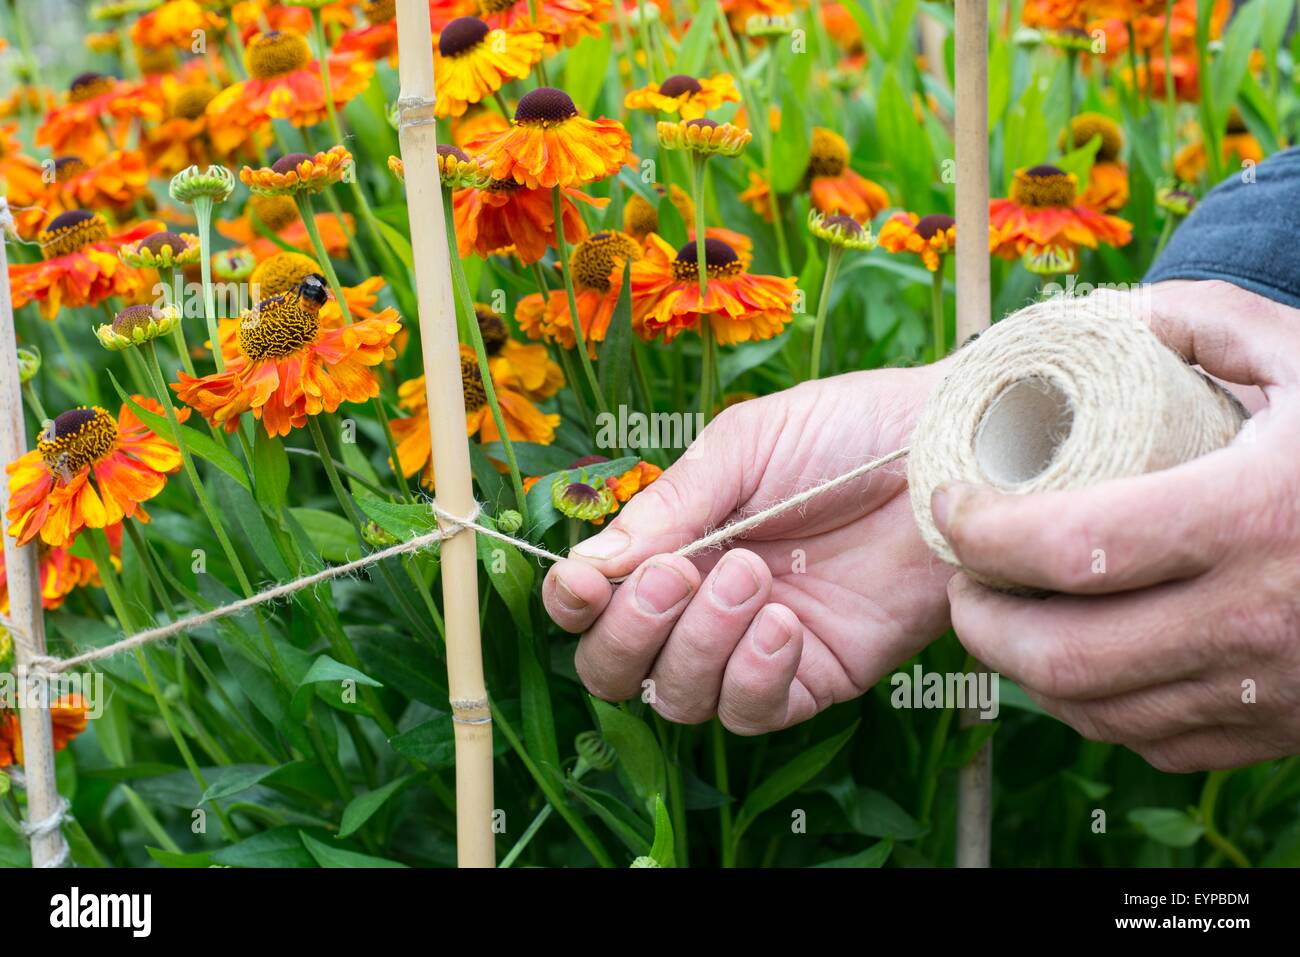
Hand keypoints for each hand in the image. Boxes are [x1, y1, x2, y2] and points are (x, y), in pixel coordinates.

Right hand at [542, 365, 952, 733]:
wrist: (948, 451)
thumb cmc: (846, 431)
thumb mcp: (741, 449)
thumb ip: (667, 509)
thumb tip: (584, 567)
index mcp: (676, 544)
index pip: (595, 604)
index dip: (574, 607)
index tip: (581, 584)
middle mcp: (706, 606)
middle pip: (622, 671)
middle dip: (631, 633)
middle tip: (679, 575)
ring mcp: (760, 647)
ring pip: (682, 700)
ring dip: (699, 645)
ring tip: (752, 575)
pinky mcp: (820, 676)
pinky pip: (756, 712)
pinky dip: (753, 676)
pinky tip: (784, 623)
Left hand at [940, 280, 1299, 771]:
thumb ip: (1207, 320)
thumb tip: (1110, 317)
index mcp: (1253, 516)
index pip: (1075, 547)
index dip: (987, 535)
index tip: (949, 506)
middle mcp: (1255, 618)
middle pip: (1066, 654)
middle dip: (983, 622)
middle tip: (961, 578)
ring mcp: (1268, 689)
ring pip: (1099, 710)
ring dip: (1026, 670)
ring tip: (1002, 616)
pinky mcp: (1281, 731)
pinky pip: (1153, 743)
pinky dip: (1092, 709)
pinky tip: (1074, 663)